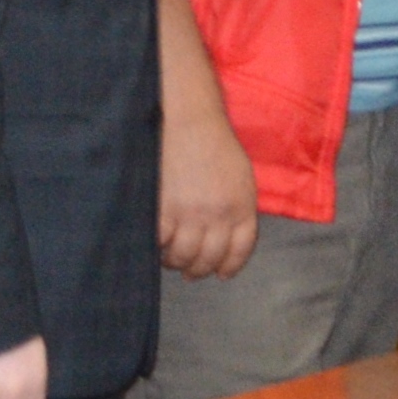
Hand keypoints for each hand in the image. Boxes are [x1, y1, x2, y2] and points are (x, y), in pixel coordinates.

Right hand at [160, 106, 259, 279]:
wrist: (190, 124)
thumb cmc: (216, 149)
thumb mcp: (241, 179)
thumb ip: (238, 209)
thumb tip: (228, 240)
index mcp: (242, 207)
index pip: (239, 250)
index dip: (229, 266)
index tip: (220, 274)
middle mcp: (218, 215)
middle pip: (208, 259)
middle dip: (198, 269)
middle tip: (189, 269)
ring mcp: (189, 214)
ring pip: (182, 256)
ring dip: (175, 262)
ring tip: (171, 257)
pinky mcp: (162, 210)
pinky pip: (158, 243)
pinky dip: (156, 248)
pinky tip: (156, 243)